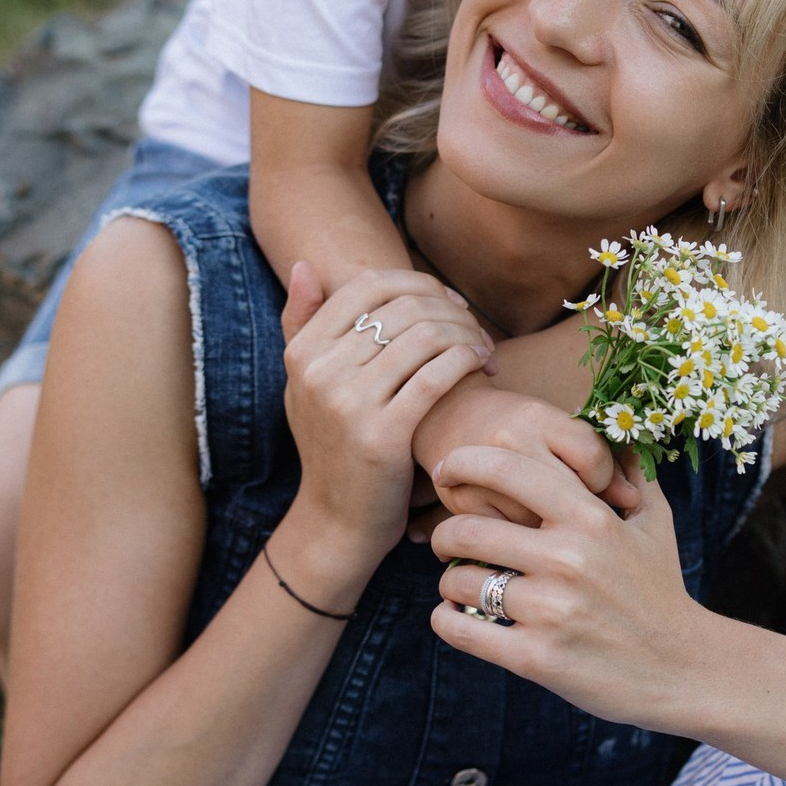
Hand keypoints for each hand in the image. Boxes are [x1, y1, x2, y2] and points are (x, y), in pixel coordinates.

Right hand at [281, 263, 492, 560]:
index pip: (369, 284)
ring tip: (484, 348)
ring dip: (467, 333)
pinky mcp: (382, 435)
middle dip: (450, 309)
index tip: (447, 302)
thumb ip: (302, 324)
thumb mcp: (304, 384)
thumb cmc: (332, 444)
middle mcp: (318, 371)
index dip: (418, 283)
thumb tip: (305, 264)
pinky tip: (484, 364)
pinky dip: (468, 359)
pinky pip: (437, 374)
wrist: (337, 521)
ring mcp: (347, 403)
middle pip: (403, 306)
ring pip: (425, 335)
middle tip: (474, 327)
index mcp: (302, 351)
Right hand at [413, 386, 638, 527]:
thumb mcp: (556, 426)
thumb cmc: (518, 426)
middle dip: (579, 514)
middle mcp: (509, 442)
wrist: (447, 418)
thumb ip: (599, 456)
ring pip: (535, 525)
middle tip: (581, 518)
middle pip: (565, 494)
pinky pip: (505, 540)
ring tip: (555, 531)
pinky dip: (520, 547)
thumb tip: (632, 498)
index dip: (605, 479)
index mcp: (539, 417)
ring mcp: (481, 476)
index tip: (600, 486)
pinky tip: (526, 540)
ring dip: (551, 536)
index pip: (591, 457)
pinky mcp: (462, 504)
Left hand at [428, 446, 699, 727]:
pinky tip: (452, 615)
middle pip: (468, 528)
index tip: (446, 470)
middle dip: (444, 532)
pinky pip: (465, 629)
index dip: (465, 463)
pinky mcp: (537, 657)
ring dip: (449, 580)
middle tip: (445, 540)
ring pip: (460, 580)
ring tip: (458, 583)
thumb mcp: (654, 521)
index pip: (509, 470)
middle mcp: (568, 557)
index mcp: (590, 517)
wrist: (685, 669)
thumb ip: (629, 471)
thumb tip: (612, 428)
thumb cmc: (662, 588)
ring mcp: (551, 609)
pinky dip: (447, 620)